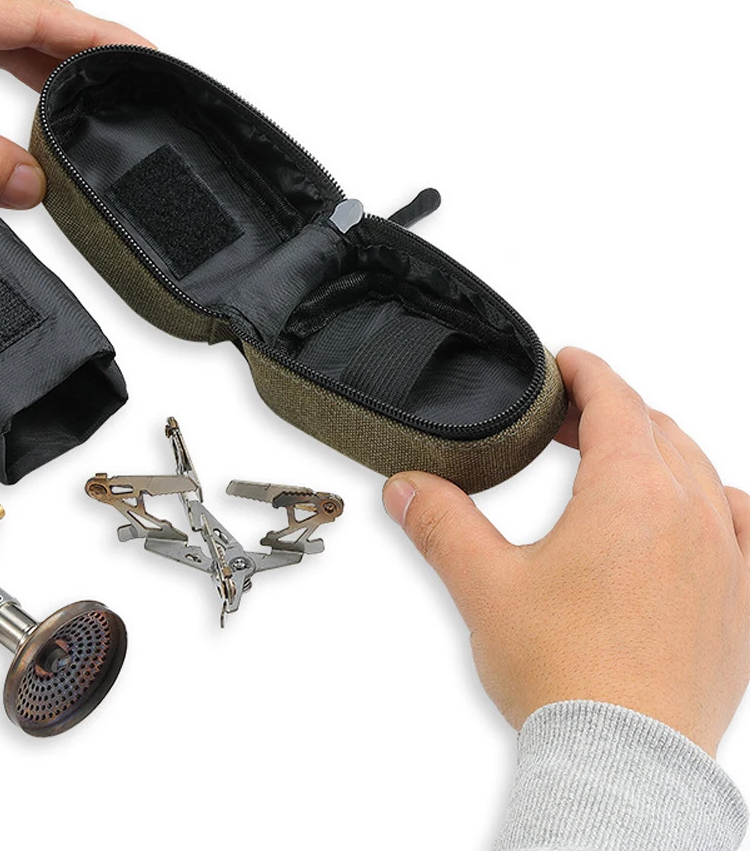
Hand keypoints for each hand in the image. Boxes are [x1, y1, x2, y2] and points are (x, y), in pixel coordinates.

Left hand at [0, 0, 150, 207]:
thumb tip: (36, 185)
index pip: (43, 14)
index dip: (102, 38)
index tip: (149, 57)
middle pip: (33, 14)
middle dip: (86, 44)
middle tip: (134, 77)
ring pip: (6, 31)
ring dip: (51, 60)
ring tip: (96, 92)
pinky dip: (14, 72)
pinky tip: (31, 98)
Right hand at [383, 347, 749, 754]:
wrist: (624, 760)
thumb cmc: (566, 673)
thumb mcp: (485, 586)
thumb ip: (441, 524)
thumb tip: (407, 488)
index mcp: (631, 495)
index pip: (616, 403)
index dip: (586, 373)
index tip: (565, 363)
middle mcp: (691, 516)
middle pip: (658, 432)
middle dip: (613, 411)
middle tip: (567, 420)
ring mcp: (729, 559)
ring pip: (702, 474)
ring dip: (661, 453)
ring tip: (622, 462)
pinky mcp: (743, 605)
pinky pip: (746, 528)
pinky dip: (719, 505)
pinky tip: (703, 515)